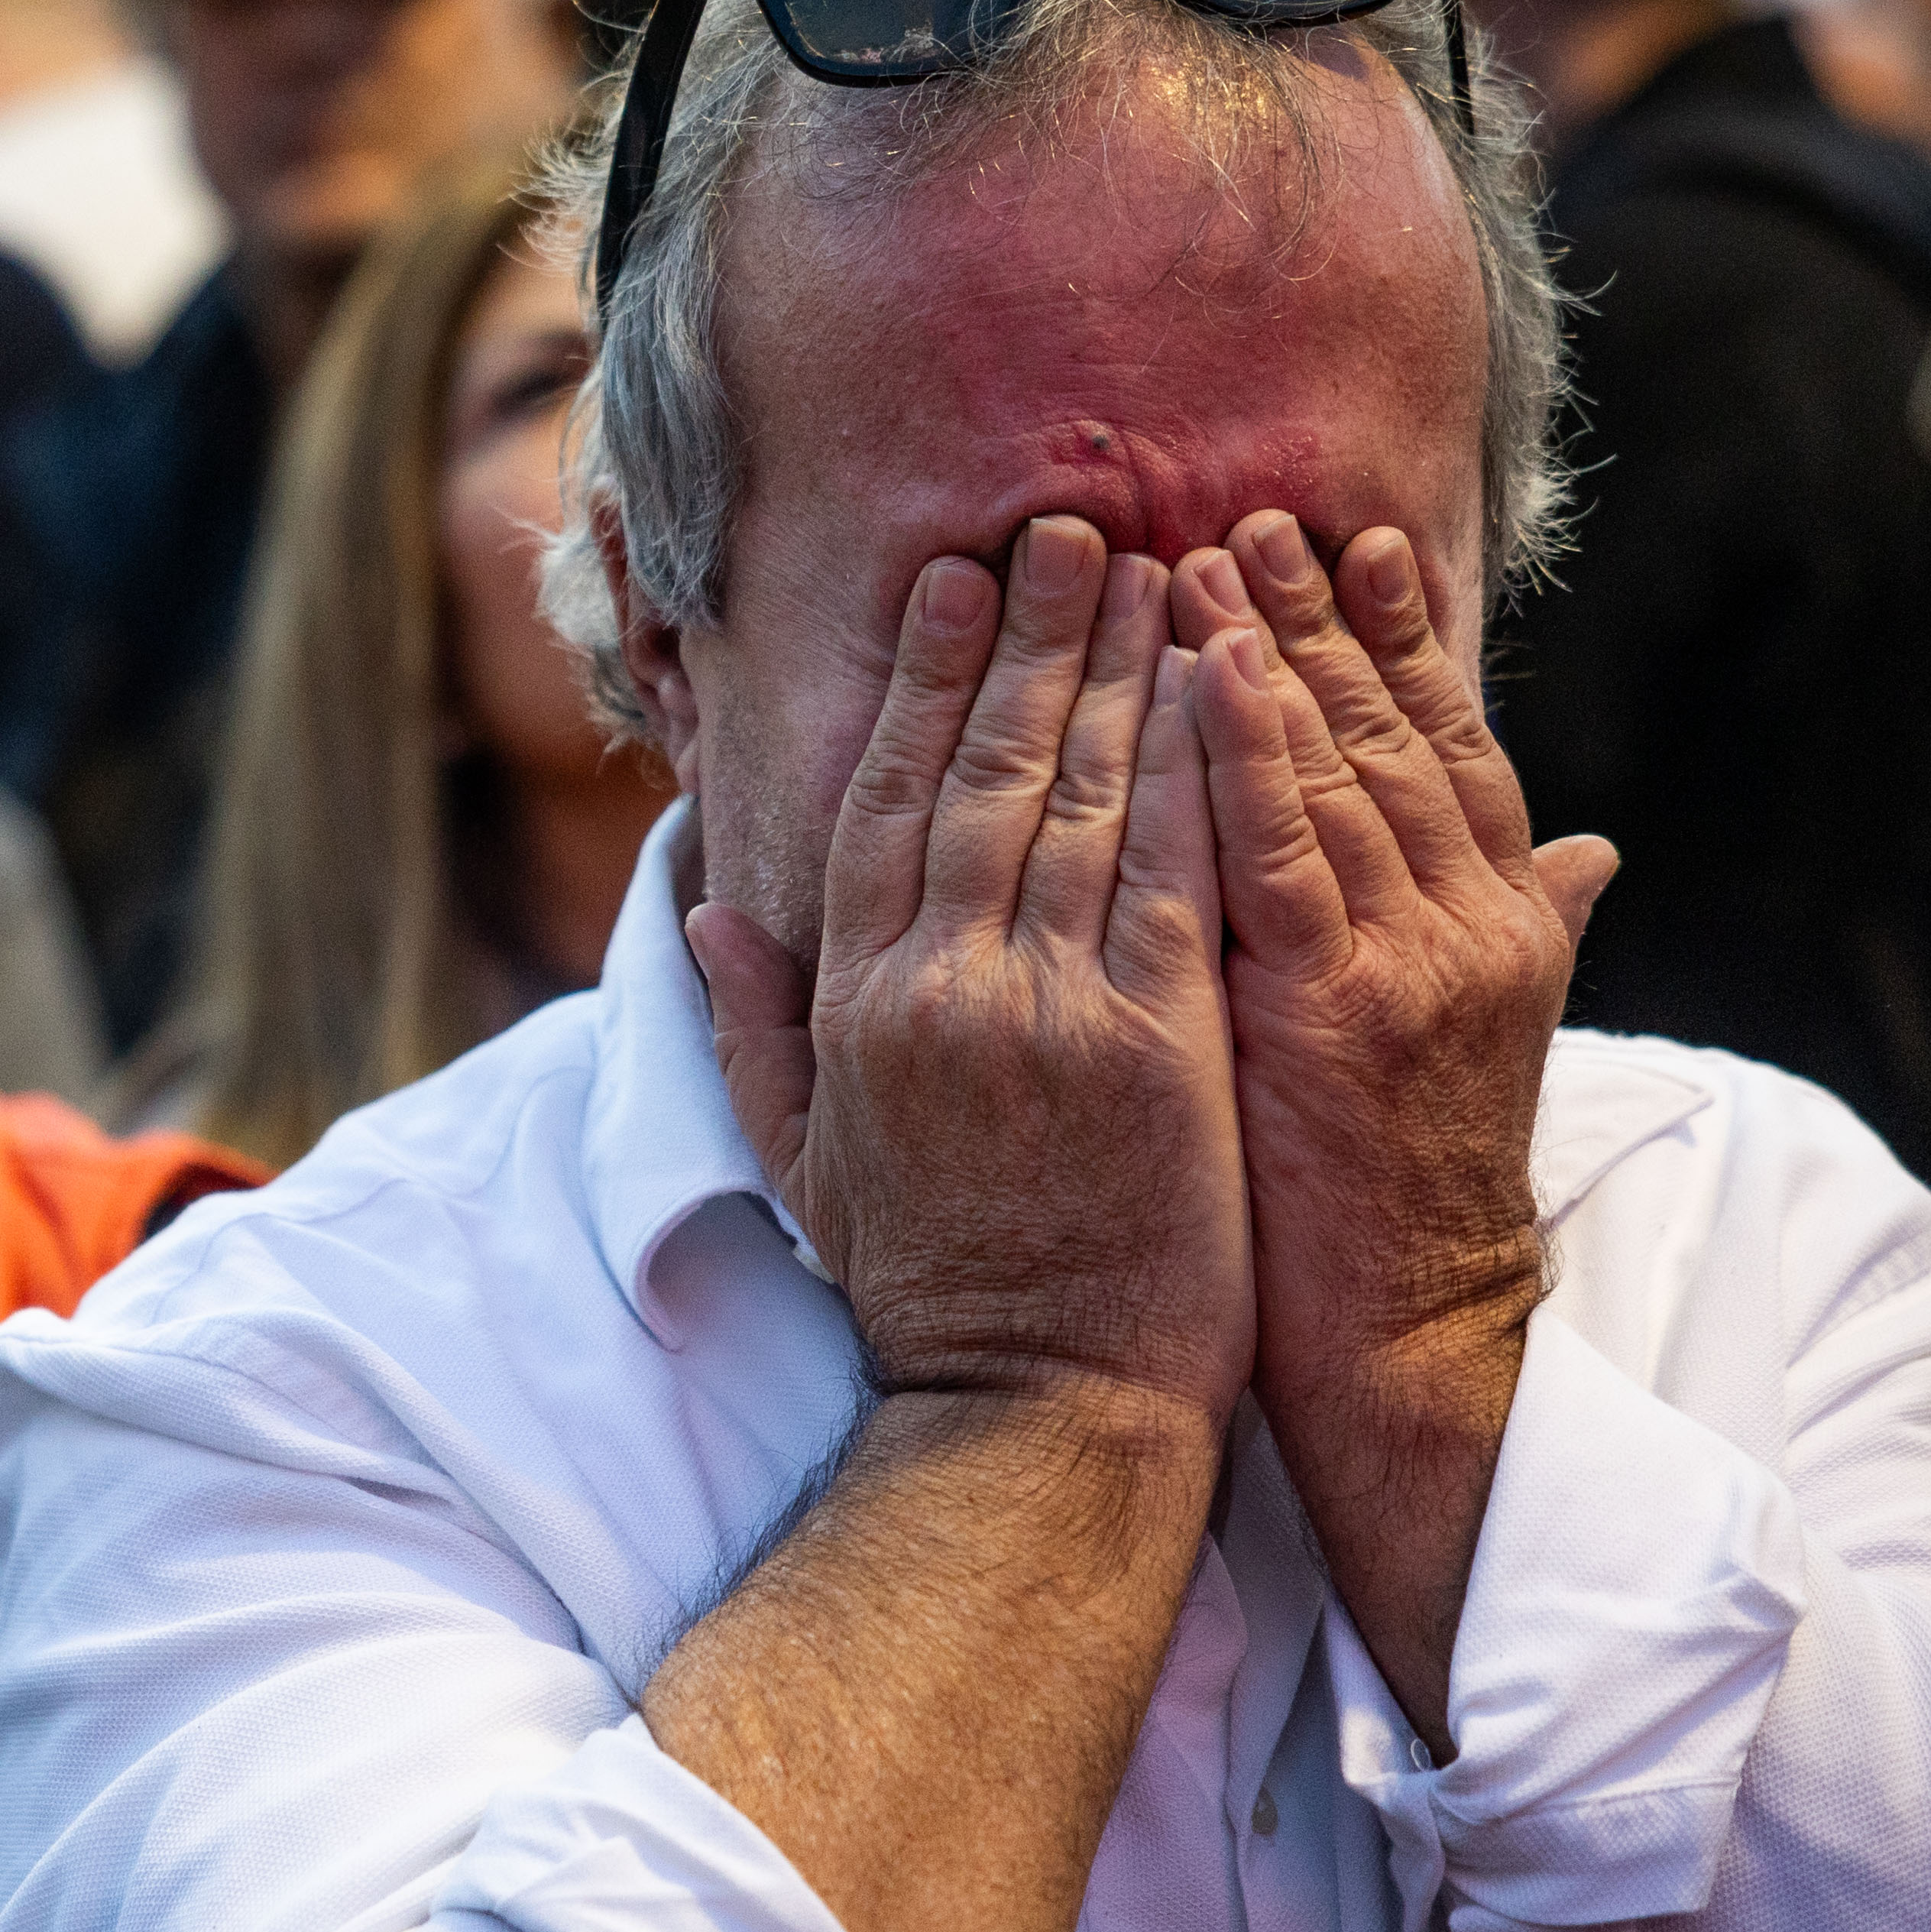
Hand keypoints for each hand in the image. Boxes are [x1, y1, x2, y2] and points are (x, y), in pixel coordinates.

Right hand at [694, 513, 1251, 1447]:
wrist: (1039, 1411)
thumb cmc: (932, 1290)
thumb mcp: (805, 1161)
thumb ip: (752, 1028)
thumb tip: (705, 909)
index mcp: (856, 1007)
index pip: (889, 804)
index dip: (927, 682)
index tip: (958, 582)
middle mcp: (940, 990)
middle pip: (989, 773)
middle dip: (1035, 635)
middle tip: (1078, 520)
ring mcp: (1047, 1013)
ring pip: (1088, 801)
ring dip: (1126, 669)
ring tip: (1164, 563)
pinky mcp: (1154, 1047)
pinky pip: (1179, 875)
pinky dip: (1200, 768)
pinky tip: (1225, 687)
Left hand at [1169, 515, 1612, 1741]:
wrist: (1408, 1340)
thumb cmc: (1399, 1194)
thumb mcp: (1474, 1044)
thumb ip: (1524, 929)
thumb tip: (1592, 850)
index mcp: (1500, 923)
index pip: (1447, 747)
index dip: (1399, 642)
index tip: (1347, 541)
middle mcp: (1471, 924)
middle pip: (1389, 733)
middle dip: (1317, 616)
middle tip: (1246, 508)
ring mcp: (1410, 963)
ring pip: (1334, 770)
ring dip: (1270, 650)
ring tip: (1204, 550)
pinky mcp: (1335, 1011)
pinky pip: (1278, 852)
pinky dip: (1244, 749)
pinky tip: (1200, 666)